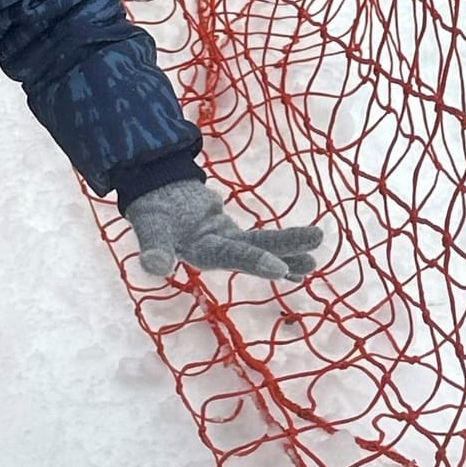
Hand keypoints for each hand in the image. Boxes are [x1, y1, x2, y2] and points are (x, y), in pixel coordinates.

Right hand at [124, 179, 325, 281]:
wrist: (156, 198)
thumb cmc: (152, 213)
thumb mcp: (149, 227)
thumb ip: (153, 249)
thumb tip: (154, 268)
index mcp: (201, 252)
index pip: (230, 256)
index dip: (254, 261)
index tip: (280, 268)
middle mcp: (219, 252)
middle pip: (254, 252)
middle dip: (283, 253)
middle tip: (314, 261)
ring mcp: (227, 244)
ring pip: (262, 245)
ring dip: (289, 250)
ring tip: (316, 258)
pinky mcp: (232, 235)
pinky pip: (260, 242)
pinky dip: (281, 250)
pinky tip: (303, 265)